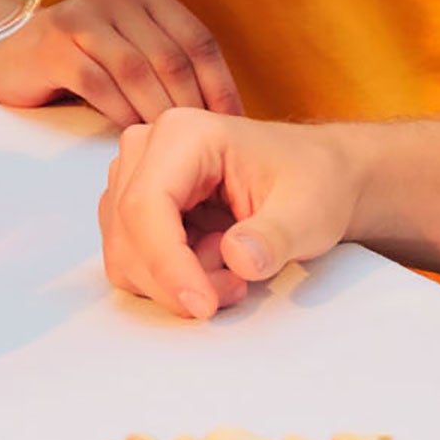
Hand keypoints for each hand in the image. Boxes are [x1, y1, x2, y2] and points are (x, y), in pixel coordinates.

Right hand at [0, 0, 241, 128]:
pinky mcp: (54, 45)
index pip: (196, 38)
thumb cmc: (80, 62)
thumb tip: (223, 109)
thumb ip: (166, 63)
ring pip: (136, 71)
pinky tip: (131, 135)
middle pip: (169, 56)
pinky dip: (120, 112)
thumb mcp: (129, 49)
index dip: (220, 84)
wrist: (7, 55)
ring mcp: (81, 16)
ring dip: (158, 113)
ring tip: (170, 146)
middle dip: (191, 106)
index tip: (233, 123)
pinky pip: (99, 84)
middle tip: (202, 145)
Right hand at [99, 107, 359, 320]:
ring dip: (174, 282)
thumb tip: (238, 259)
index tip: (203, 306)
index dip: (167, 264)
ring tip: (231, 271)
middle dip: (178, 279)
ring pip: (123, 252)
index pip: (145, 205)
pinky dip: (169, 279)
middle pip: (127, 233)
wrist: (315, 176)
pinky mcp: (135, 206)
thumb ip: (274, 237)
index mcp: (183, 134)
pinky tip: (212, 264)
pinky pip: (130, 259)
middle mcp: (146, 148)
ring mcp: (134, 176)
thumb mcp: (309, 211)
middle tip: (238, 286)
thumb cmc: (311, 182)